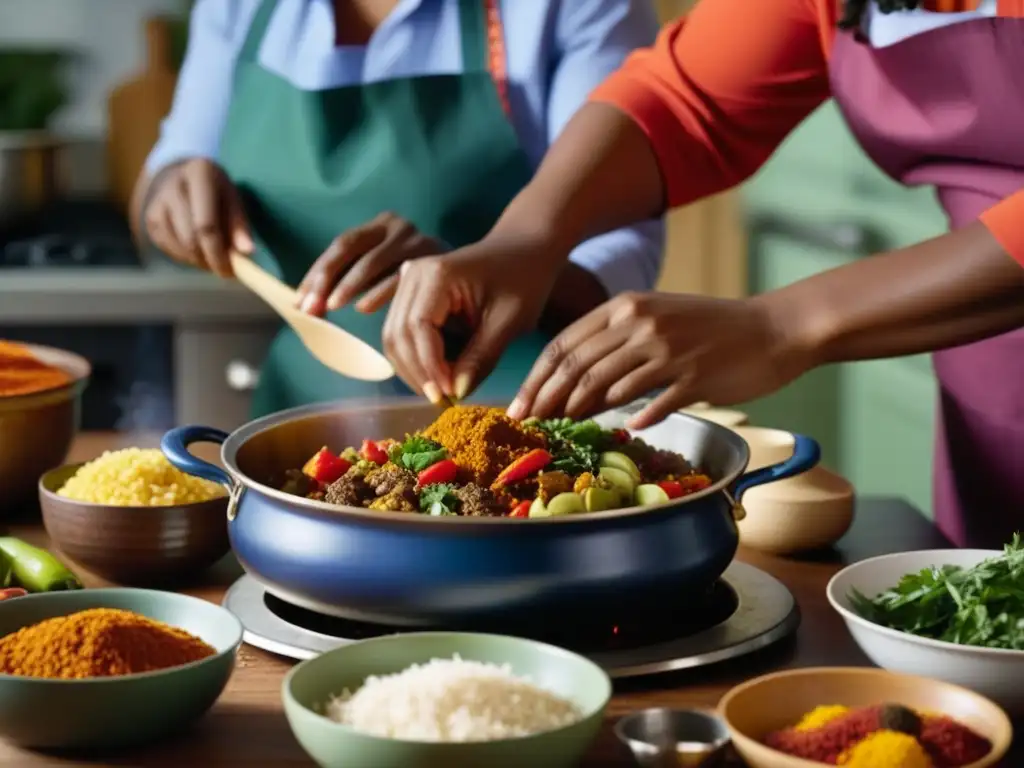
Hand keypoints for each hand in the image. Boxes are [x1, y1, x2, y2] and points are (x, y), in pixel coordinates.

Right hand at [143, 158, 251, 276]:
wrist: (182, 176)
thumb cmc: (216, 191)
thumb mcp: (233, 200)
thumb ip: (240, 225)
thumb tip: (247, 252)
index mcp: (200, 174)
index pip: (206, 224)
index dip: (217, 253)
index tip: (229, 271)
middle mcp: (173, 186)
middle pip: (190, 238)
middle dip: (209, 260)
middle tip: (224, 269)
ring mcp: (157, 203)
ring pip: (178, 246)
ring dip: (198, 260)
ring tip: (213, 256)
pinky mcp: (150, 218)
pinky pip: (168, 247)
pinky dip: (185, 257)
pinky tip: (197, 250)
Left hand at [295, 212, 445, 316]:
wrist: (481, 270)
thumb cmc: (421, 282)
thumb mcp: (384, 275)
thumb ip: (352, 284)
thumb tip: (305, 305)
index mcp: (381, 225)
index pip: (341, 245)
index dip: (317, 272)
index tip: (300, 300)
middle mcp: (398, 226)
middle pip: (351, 247)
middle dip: (327, 279)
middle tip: (311, 306)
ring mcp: (416, 239)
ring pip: (373, 261)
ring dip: (349, 286)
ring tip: (331, 307)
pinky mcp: (434, 257)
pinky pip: (398, 276)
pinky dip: (378, 292)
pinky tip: (362, 308)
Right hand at [361, 233, 564, 402]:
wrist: (525, 247)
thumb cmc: (524, 278)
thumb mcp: (509, 321)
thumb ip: (481, 357)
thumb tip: (457, 393)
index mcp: (437, 275)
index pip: (418, 329)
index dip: (430, 368)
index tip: (450, 395)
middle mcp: (413, 274)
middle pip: (398, 335)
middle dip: (418, 374)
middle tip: (444, 401)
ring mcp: (408, 281)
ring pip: (393, 337)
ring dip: (412, 370)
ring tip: (441, 392)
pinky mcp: (412, 292)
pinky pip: (401, 331)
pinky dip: (414, 358)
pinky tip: (436, 376)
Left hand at [507, 292, 814, 428]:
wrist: (771, 329)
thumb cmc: (709, 328)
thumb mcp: (656, 320)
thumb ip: (615, 345)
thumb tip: (575, 388)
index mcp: (626, 306)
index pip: (565, 344)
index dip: (537, 378)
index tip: (519, 405)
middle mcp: (641, 323)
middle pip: (578, 367)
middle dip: (547, 400)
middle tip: (530, 425)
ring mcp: (668, 349)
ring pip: (608, 386)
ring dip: (581, 413)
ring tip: (565, 430)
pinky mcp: (694, 376)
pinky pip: (653, 403)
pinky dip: (636, 418)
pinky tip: (626, 431)